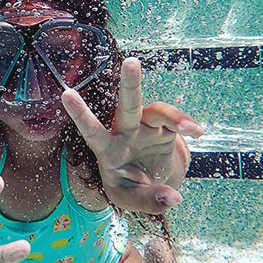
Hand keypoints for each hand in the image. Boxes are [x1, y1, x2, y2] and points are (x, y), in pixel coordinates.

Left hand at [61, 56, 202, 213]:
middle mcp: (125, 132)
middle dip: (129, 84)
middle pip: (127, 106)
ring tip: (188, 128)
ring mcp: (146, 127)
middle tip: (131, 61)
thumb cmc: (132, 187)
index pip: (92, 130)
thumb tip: (174, 200)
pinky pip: (176, 121)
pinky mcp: (165, 127)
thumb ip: (150, 201)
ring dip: (174, 114)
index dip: (80, 114)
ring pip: (157, 110)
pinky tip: (197, 132)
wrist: (151, 180)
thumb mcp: (133, 199)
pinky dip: (187, 125)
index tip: (66, 93)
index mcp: (107, 149)